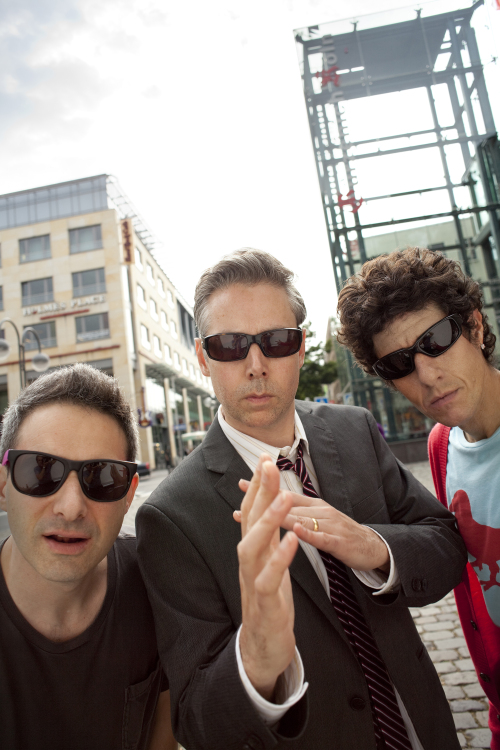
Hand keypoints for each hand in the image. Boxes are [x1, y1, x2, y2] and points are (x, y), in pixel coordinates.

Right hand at [235, 455, 298, 700]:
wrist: (263, 647)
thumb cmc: (269, 603)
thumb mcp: (270, 564)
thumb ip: (270, 539)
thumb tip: (271, 510)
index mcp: (254, 550)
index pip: (252, 511)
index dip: (258, 485)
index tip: (265, 458)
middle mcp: (249, 561)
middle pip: (250, 520)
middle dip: (259, 491)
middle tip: (267, 463)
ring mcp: (253, 581)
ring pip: (253, 546)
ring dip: (267, 520)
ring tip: (281, 496)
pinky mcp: (264, 602)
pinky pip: (268, 578)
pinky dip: (280, 558)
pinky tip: (291, 539)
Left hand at [236, 483, 388, 573]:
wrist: (374, 548)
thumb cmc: (342, 534)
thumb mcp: (318, 521)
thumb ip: (296, 514)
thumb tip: (272, 506)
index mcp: (314, 506)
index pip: (285, 494)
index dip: (264, 488)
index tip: (242, 483)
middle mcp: (321, 510)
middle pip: (290, 502)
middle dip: (265, 498)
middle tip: (243, 495)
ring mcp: (331, 524)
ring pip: (303, 517)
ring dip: (281, 513)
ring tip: (260, 511)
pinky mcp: (340, 541)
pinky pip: (322, 537)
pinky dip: (309, 533)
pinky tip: (295, 531)